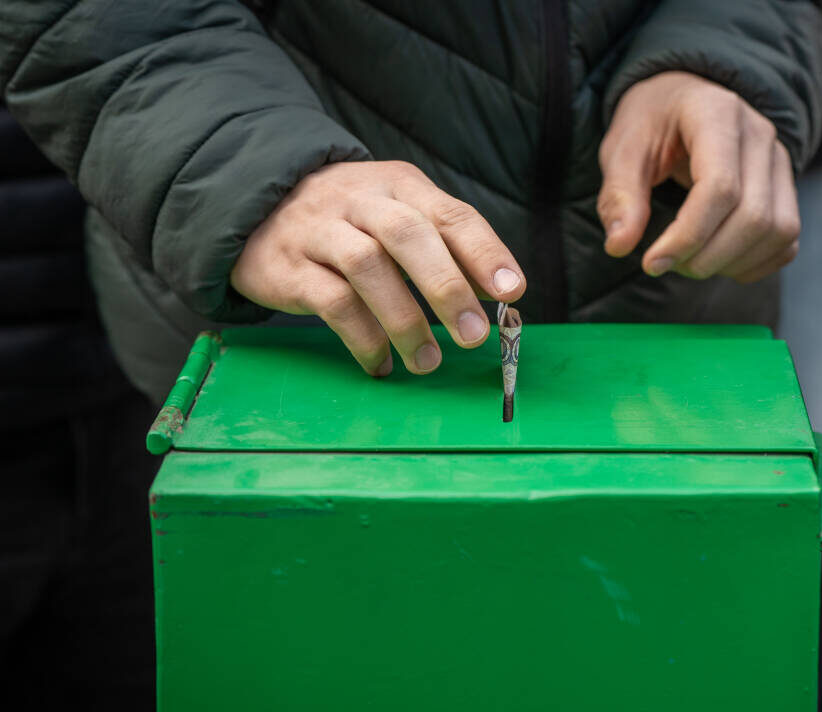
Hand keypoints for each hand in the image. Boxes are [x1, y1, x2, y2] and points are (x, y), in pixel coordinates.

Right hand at [231, 161, 525, 375]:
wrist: (255, 206)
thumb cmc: (349, 220)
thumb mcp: (395, 214)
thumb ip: (443, 246)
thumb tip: (496, 297)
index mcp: (399, 185)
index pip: (450, 214)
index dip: (485, 252)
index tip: (512, 290)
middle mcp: (360, 201)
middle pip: (409, 235)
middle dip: (446, 287)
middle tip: (473, 335)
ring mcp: (320, 231)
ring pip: (368, 268)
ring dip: (405, 320)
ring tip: (428, 361)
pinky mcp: (288, 267)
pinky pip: (331, 302)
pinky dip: (363, 338)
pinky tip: (381, 363)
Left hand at [597, 71, 800, 282]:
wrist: (682, 100)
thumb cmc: (651, 122)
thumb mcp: (622, 148)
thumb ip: (620, 194)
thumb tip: (619, 245)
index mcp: (717, 114)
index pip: (720, 188)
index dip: (688, 236)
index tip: (653, 262)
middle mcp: (759, 134)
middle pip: (753, 216)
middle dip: (707, 257)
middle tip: (667, 264)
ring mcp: (779, 161)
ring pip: (778, 231)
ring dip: (732, 263)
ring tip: (691, 262)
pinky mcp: (786, 187)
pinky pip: (787, 240)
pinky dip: (756, 264)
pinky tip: (719, 261)